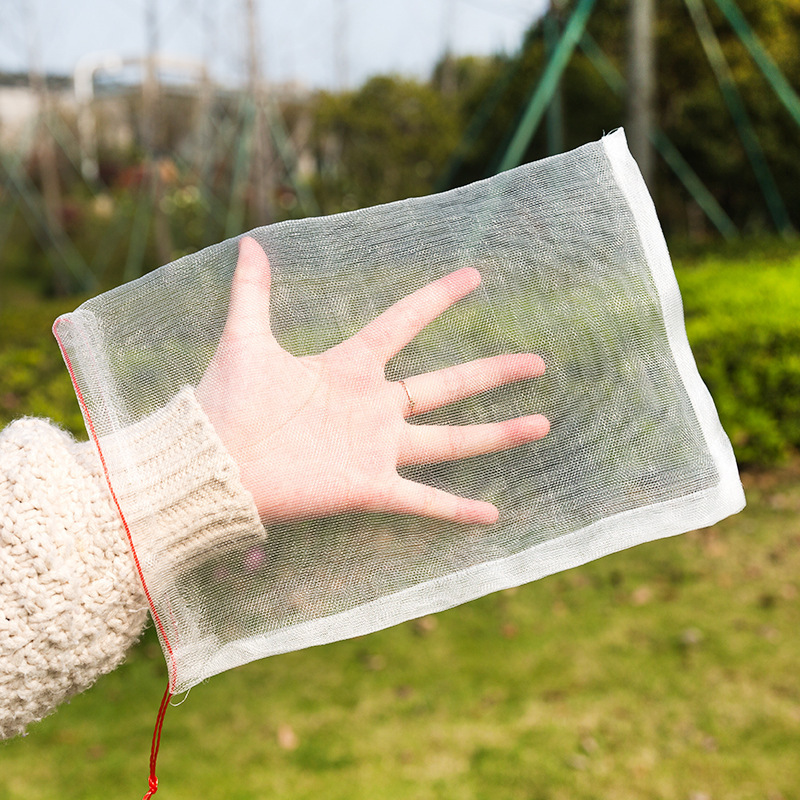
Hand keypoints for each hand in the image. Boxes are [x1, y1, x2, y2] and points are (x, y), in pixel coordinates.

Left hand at [197, 237, 548, 524]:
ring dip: (496, 435)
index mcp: (350, 368)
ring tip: (542, 423)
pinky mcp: (369, 486)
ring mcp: (376, 448)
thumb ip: (252, 290)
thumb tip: (249, 241)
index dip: (436, 299)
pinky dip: (455, 509)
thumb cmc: (227, 401)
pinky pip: (422, 500)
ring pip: (450, 440)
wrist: (213, 461)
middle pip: (447, 384)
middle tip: (536, 361)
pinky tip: (493, 515)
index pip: (403, 324)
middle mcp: (373, 407)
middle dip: (493, 373)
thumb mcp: (244, 338)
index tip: (473, 276)